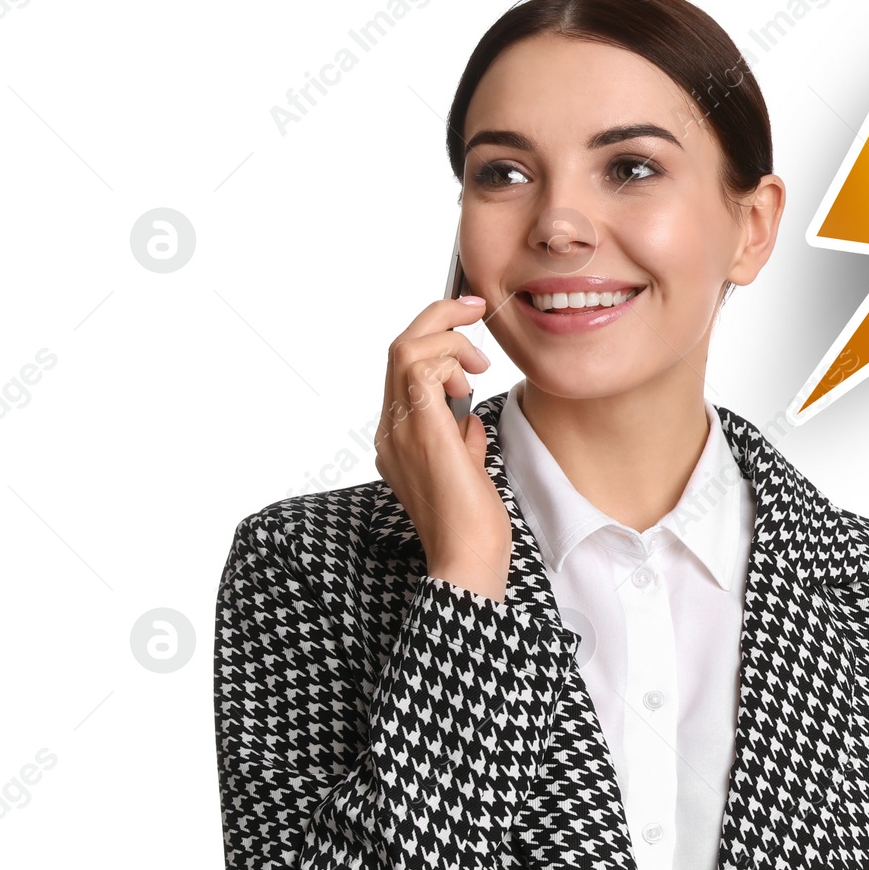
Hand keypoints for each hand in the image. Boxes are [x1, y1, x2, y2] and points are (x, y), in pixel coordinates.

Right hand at [374, 295, 512, 601]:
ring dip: (447, 337)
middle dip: (438, 319)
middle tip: (474, 310)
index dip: (434, 339)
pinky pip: (420, 367)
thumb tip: (466, 416)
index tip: (466, 326)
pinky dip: (447, 359)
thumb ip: (460, 440)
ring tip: (478, 361)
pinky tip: (468, 379)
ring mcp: (399, 430)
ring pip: (405, 349)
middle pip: (399, 349)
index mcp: (399, 438)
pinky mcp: (420, 430)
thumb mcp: (466, 471)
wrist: (467, 559)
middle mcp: (390, 430)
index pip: (405, 370)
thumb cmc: (471, 526)